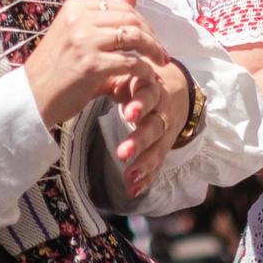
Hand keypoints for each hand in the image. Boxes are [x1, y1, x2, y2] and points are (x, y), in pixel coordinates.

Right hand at [24, 0, 168, 128]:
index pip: (120, 6)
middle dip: (152, 36)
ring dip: (153, 50)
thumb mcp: (76, 34)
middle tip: (161, 53)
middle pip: (130, 19)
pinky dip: (144, 70)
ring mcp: (85, 41)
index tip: (152, 38)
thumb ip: (104, 16)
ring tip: (160, 62)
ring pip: (134, 37)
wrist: (31, 96)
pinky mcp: (91, 64)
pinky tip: (148, 77)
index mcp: (75, 8)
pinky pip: (131, 62)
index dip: (142, 21)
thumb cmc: (54, 68)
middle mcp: (79, 19)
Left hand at [112, 58, 191, 196]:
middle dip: (139, 140)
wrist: (175, 92)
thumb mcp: (131, 76)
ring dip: (144, 164)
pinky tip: (134, 190)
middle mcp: (162, 112)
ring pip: (157, 148)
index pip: (149, 97)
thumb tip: (87, 72)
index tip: (127, 113)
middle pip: (154, 126)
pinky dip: (147, 178)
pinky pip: (158, 164)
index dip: (140, 105)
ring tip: (129, 177)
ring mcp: (165, 133)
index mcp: (152, 90)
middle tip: (122, 153)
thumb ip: (115, 77)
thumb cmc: (140, 83)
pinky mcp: (164, 148)